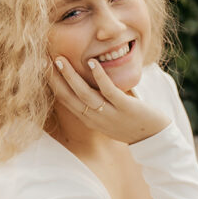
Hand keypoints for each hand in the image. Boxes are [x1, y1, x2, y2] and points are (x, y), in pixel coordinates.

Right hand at [50, 55, 169, 144]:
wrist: (154, 138)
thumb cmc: (131, 123)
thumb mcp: (107, 115)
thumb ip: (96, 100)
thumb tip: (86, 80)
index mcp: (89, 119)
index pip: (65, 101)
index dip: (53, 85)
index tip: (43, 69)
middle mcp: (96, 118)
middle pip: (69, 98)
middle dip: (55, 79)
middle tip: (44, 62)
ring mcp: (110, 114)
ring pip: (84, 94)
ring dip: (71, 76)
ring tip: (61, 60)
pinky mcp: (125, 108)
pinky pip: (109, 91)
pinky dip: (99, 76)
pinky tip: (93, 62)